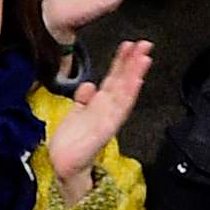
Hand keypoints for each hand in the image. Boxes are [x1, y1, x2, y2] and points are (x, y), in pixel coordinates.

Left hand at [46, 41, 151, 195]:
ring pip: (125, 93)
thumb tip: (89, 85)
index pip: (114, 79)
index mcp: (100, 105)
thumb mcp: (76, 113)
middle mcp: (107, 110)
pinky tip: (134, 82)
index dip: (122, 61)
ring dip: (135, 74)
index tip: (129, 45)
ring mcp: (108, 119)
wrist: (64, 165)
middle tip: (145, 45)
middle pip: (123, 82)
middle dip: (134, 63)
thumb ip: (83, 98)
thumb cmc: (71, 143)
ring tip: (144, 58)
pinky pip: (119, 110)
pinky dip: (127, 95)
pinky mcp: (105, 129)